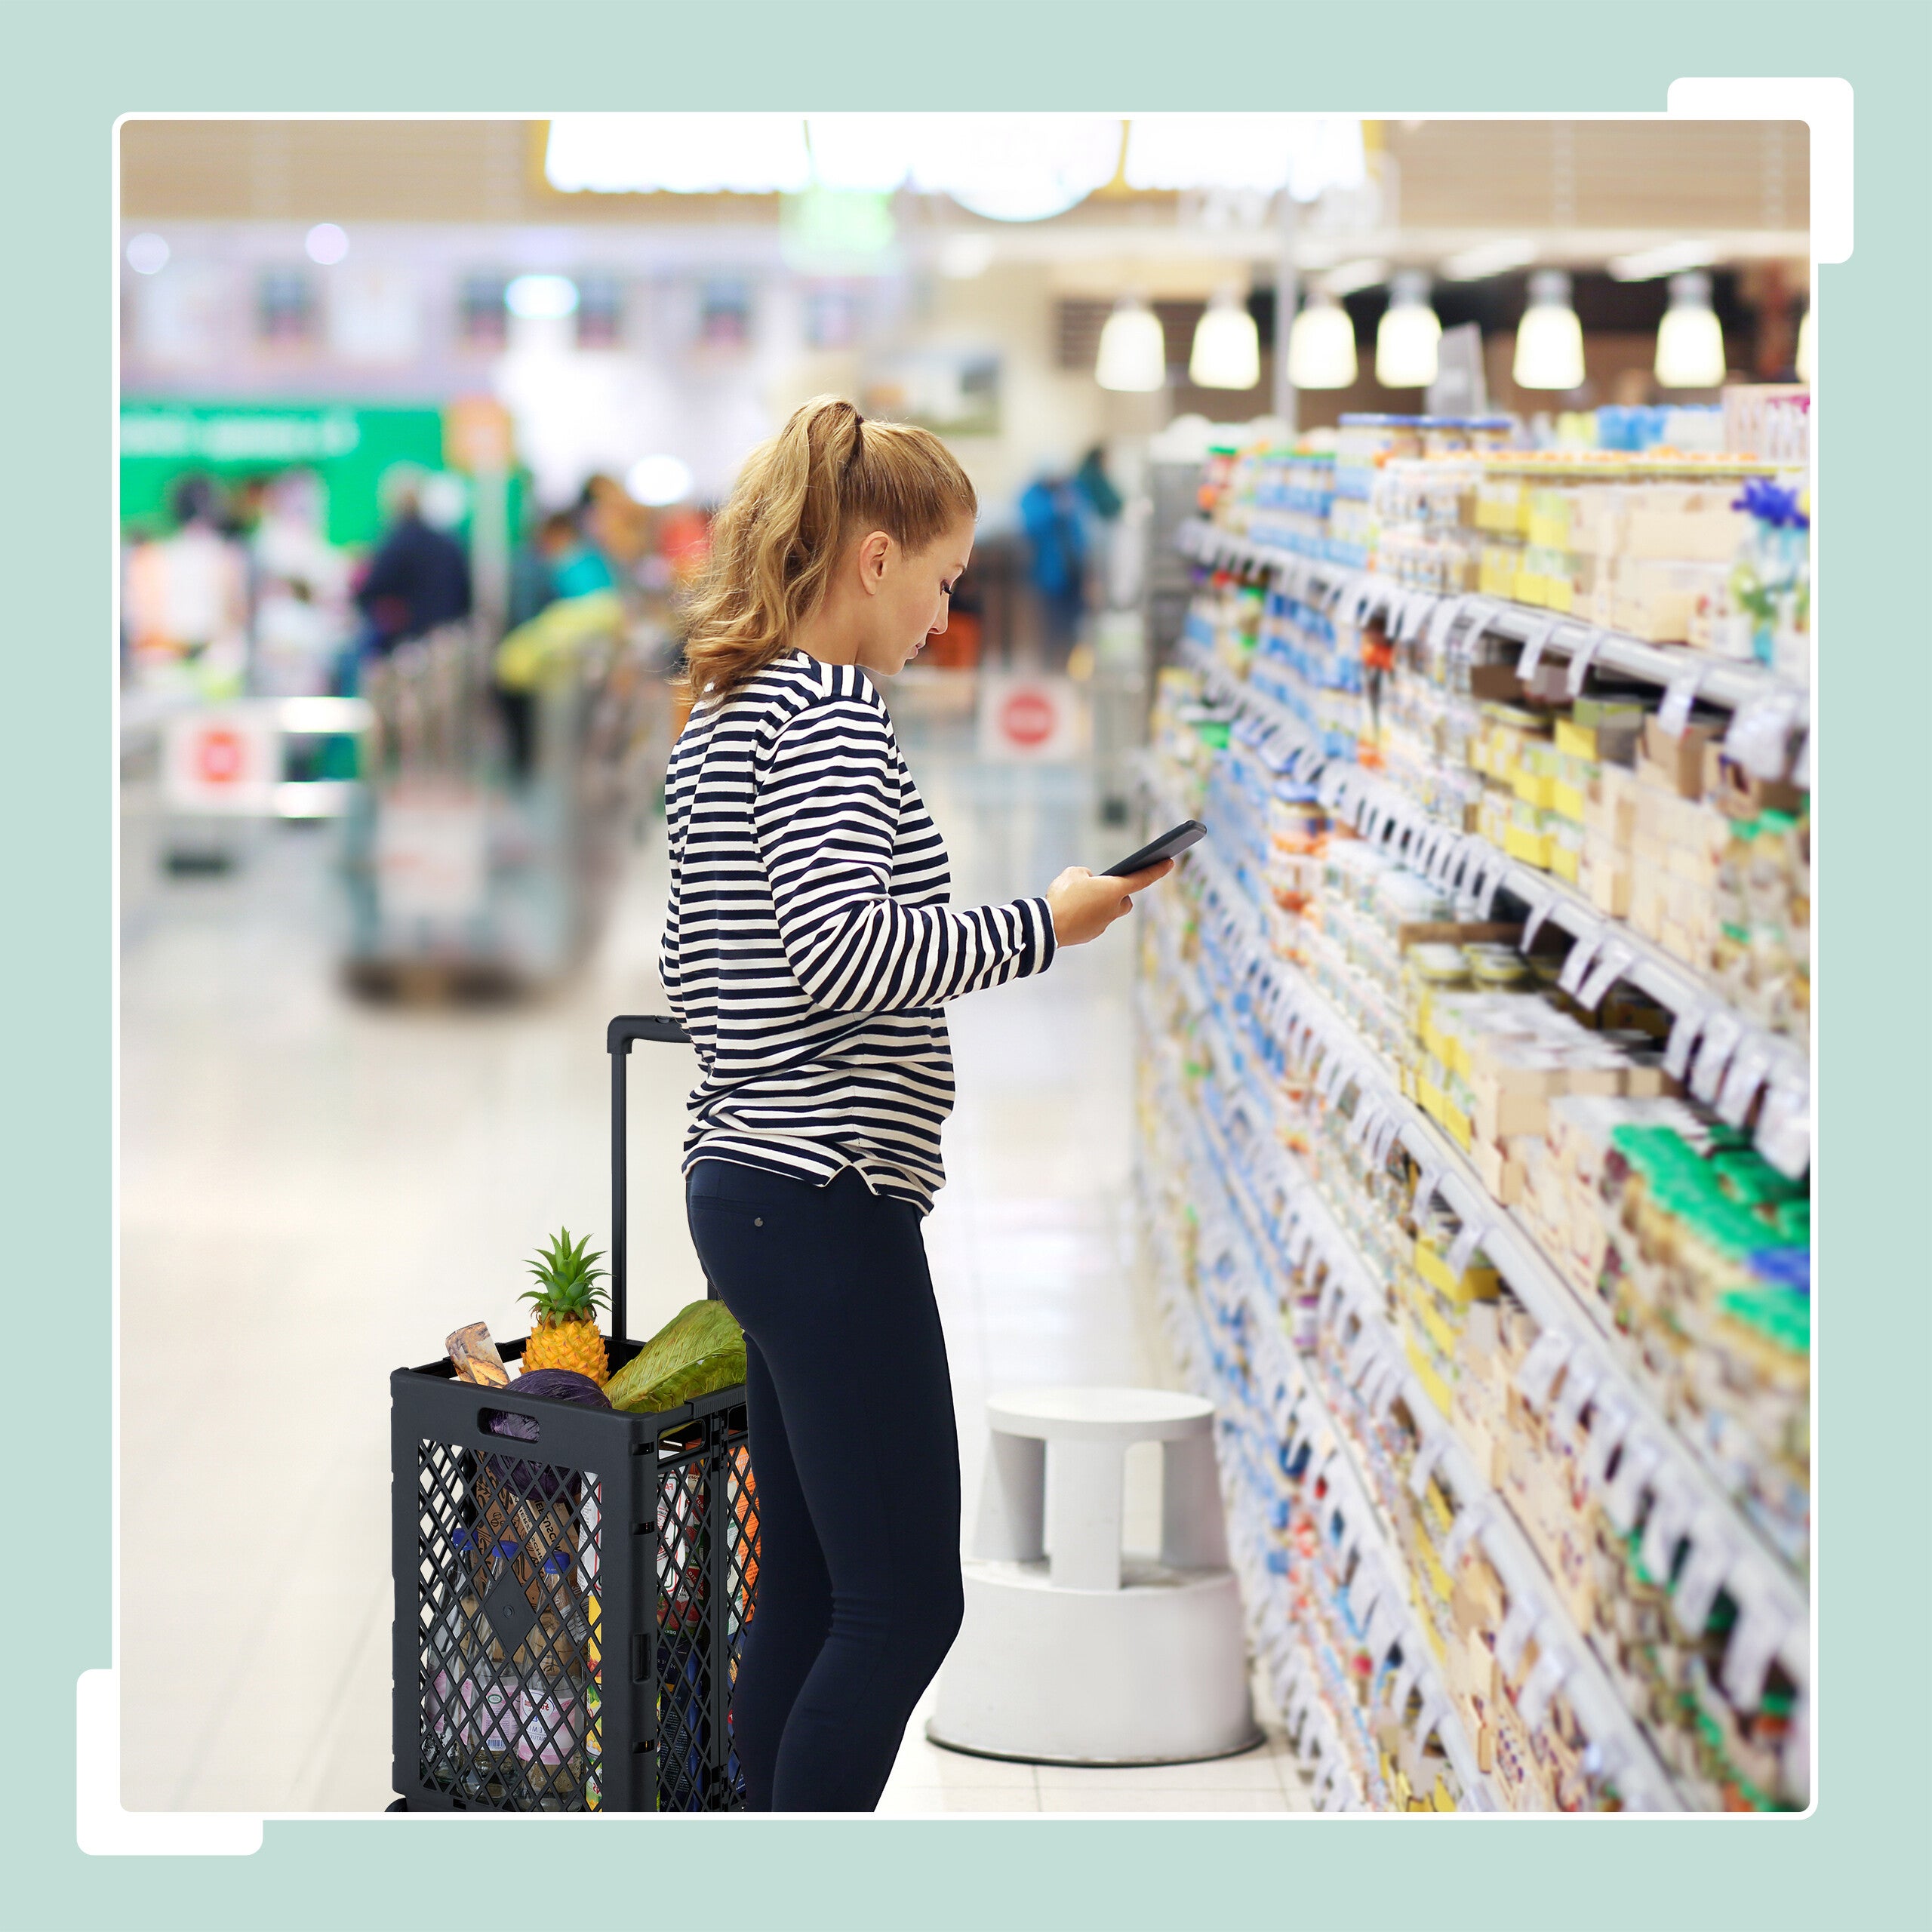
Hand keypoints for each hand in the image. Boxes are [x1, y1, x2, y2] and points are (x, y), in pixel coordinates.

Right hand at [1045, 860, 1172, 946]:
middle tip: (1102, 888)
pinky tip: (1072, 912)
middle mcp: (1114, 908)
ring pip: (1108, 912)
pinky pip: (1094, 922)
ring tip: (1078, 900)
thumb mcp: (1072, 874)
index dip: (1157, 869)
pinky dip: (1087, 917)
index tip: (1170, 862)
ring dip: (1100, 905)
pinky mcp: (1092, 934)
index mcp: (1114, 889)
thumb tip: (1088, 881)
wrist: (1048, 926)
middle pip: (1125, 900)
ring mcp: (1104, 924)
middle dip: (1119, 894)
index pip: (1143, 878)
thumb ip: (1085, 874)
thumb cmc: (1063, 896)